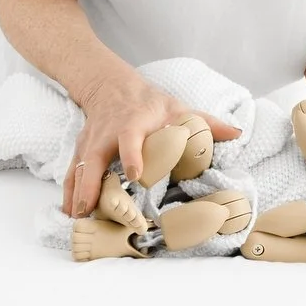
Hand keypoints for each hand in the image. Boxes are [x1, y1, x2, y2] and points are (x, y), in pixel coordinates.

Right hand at [62, 70, 241, 218]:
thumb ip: (205, 122)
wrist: (110, 86)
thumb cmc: (148, 102)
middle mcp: (107, 134)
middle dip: (91, 185)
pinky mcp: (81, 151)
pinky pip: (71, 173)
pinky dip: (69, 193)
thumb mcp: (177, 107)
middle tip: (90, 210)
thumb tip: (236, 133)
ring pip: (79, 169)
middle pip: (94, 159)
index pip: (130, 138)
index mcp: (132, 123)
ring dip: (77, 194)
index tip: (135, 175)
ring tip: (78, 219)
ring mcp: (90, 144)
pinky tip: (70, 214)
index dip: (132, 155)